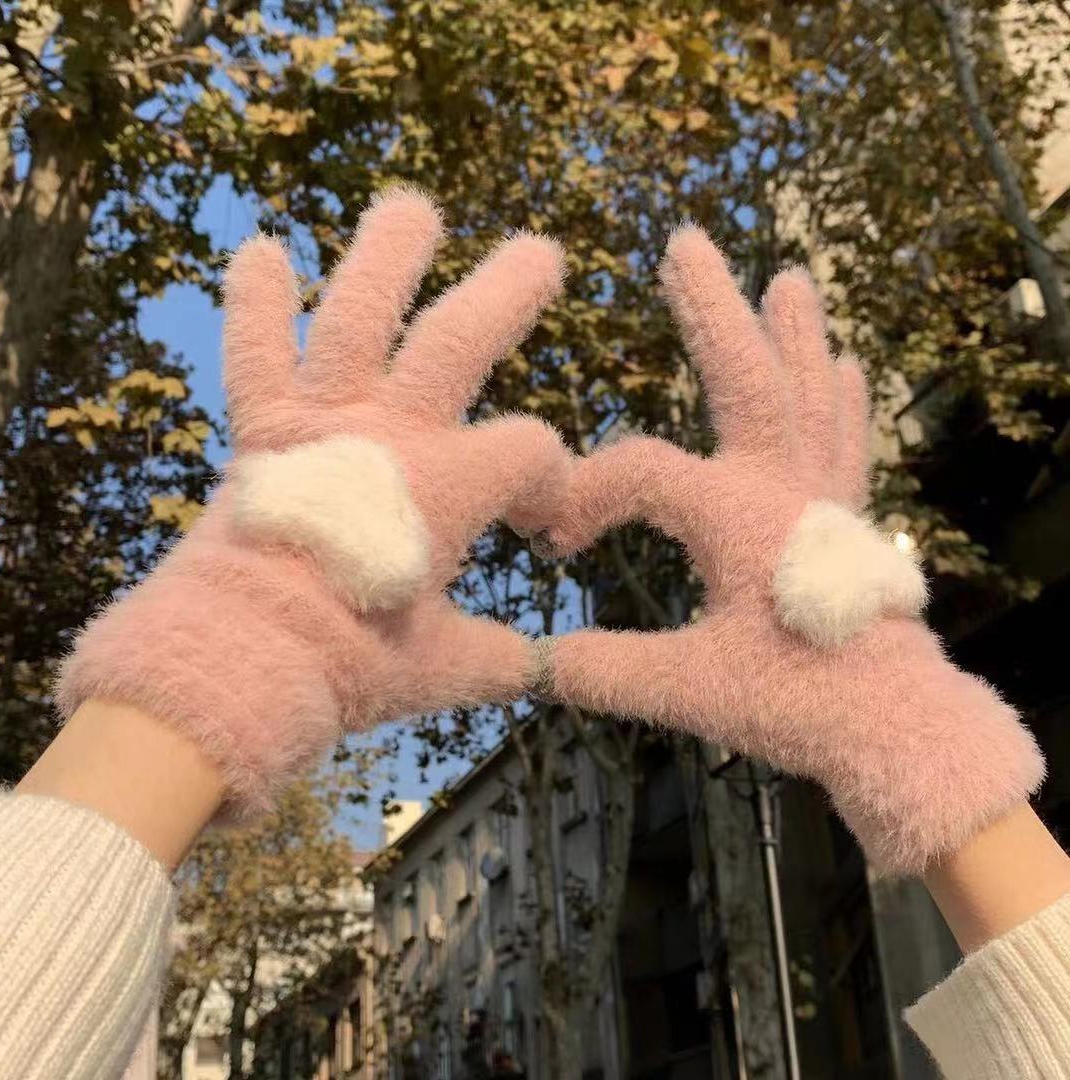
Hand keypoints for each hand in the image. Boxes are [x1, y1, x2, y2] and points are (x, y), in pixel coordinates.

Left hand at [56, 187, 571, 817]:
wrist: (244, 664)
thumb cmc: (354, 663)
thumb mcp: (444, 667)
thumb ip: (502, 660)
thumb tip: (545, 671)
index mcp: (450, 488)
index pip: (528, 451)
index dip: (554, 482)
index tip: (545, 529)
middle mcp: (392, 434)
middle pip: (459, 339)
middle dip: (507, 292)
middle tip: (543, 255)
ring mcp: (325, 421)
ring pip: (358, 315)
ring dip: (384, 254)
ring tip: (412, 207)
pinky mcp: (265, 431)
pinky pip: (256, 356)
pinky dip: (256, 305)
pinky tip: (261, 248)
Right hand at [544, 225, 1042, 873]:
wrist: (896, 727)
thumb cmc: (796, 700)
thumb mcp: (688, 689)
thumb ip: (604, 669)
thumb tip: (530, 665)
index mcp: (734, 516)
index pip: (641, 472)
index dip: (585, 492)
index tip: (553, 541)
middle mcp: (781, 488)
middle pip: (746, 379)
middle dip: (712, 309)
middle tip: (687, 242)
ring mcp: (822, 497)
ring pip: (808, 395)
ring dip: (795, 334)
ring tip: (791, 276)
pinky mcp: (846, 520)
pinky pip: (846, 441)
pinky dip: (844, 399)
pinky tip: (851, 365)